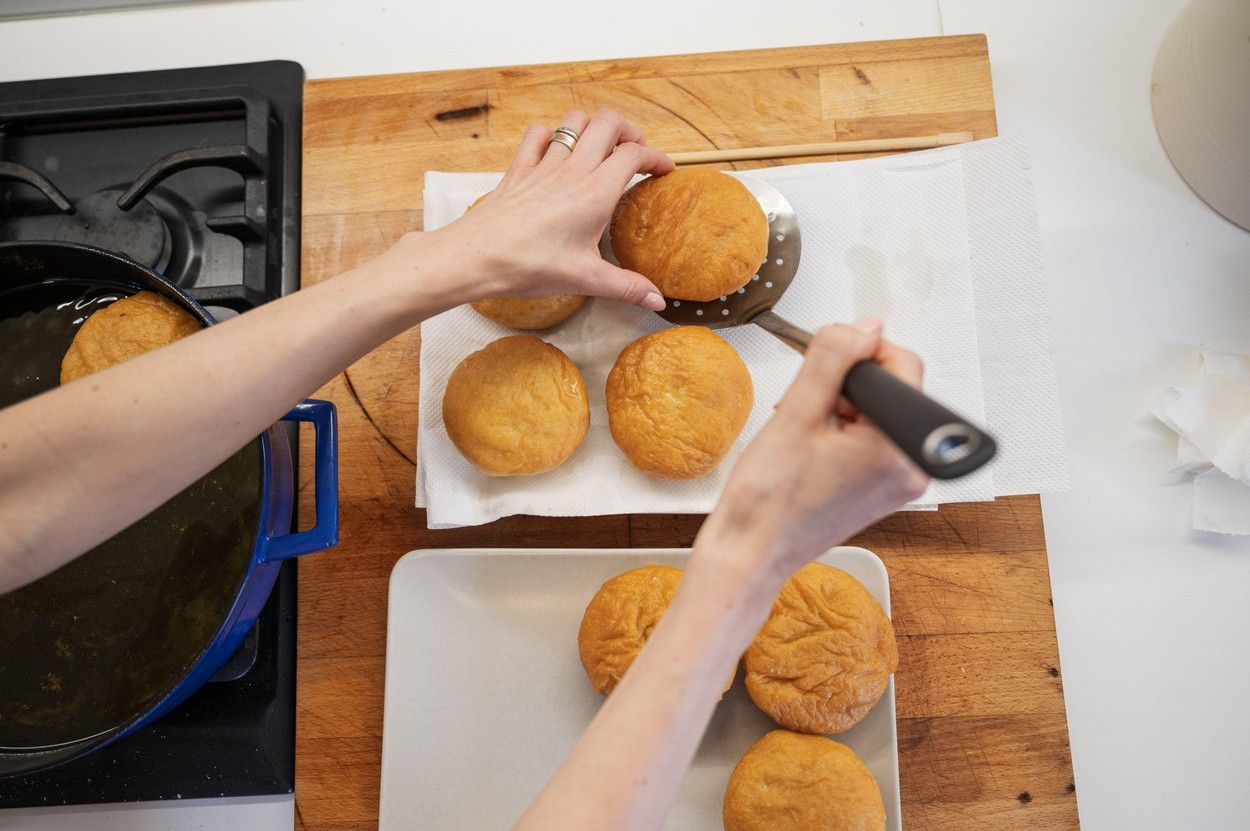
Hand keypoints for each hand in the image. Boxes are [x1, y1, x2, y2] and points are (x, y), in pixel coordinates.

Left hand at [431, 108, 673, 310]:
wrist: (476, 257)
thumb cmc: (529, 266)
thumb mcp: (586, 280)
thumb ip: (627, 287)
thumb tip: (658, 300)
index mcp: (595, 193)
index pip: (634, 155)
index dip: (656, 158)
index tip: (664, 171)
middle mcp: (572, 171)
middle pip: (609, 123)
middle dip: (629, 130)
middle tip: (634, 152)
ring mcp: (543, 165)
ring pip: (575, 121)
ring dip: (593, 127)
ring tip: (601, 148)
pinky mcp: (519, 170)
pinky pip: (537, 134)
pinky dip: (551, 135)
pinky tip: (556, 152)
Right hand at [698, 318, 929, 586]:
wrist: (750, 552)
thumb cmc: (768, 500)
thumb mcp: (797, 413)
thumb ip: (834, 358)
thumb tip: (863, 325)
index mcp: (901, 450)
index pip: (903, 363)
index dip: (858, 353)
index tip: (822, 369)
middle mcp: (912, 469)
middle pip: (891, 387)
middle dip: (846, 386)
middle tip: (807, 412)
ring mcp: (900, 482)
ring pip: (877, 411)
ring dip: (839, 409)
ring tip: (805, 436)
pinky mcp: (884, 490)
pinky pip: (872, 438)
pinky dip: (841, 432)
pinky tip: (811, 450)